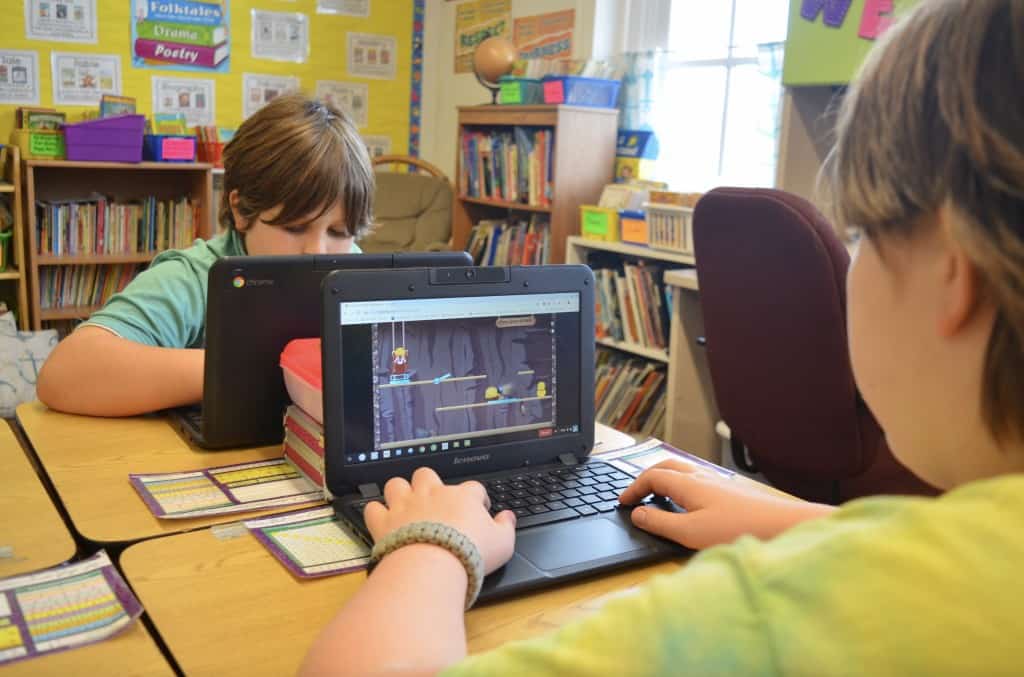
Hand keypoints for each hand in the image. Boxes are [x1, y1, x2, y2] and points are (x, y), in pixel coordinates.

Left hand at [364, 467, 516, 573]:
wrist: (435, 564)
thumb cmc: (470, 553)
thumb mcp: (503, 544)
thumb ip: (506, 527)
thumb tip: (509, 518)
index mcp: (462, 497)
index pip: (472, 488)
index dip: (477, 497)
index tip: (479, 508)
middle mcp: (432, 494)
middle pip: (427, 474)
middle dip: (429, 483)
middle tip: (433, 500)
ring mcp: (406, 505)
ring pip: (397, 484)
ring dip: (399, 492)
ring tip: (404, 505)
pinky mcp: (385, 521)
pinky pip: (374, 508)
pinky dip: (376, 513)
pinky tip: (382, 521)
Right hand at [619, 459, 829, 548]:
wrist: (781, 526)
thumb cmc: (737, 530)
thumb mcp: (689, 533)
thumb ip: (660, 523)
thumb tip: (637, 514)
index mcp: (687, 484)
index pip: (651, 477)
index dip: (633, 488)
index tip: (622, 502)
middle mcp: (701, 476)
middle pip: (665, 467)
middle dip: (646, 478)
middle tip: (635, 495)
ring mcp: (717, 482)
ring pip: (682, 471)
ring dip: (663, 479)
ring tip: (656, 497)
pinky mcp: (730, 491)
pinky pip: (695, 479)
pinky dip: (680, 485)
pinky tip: (687, 503)